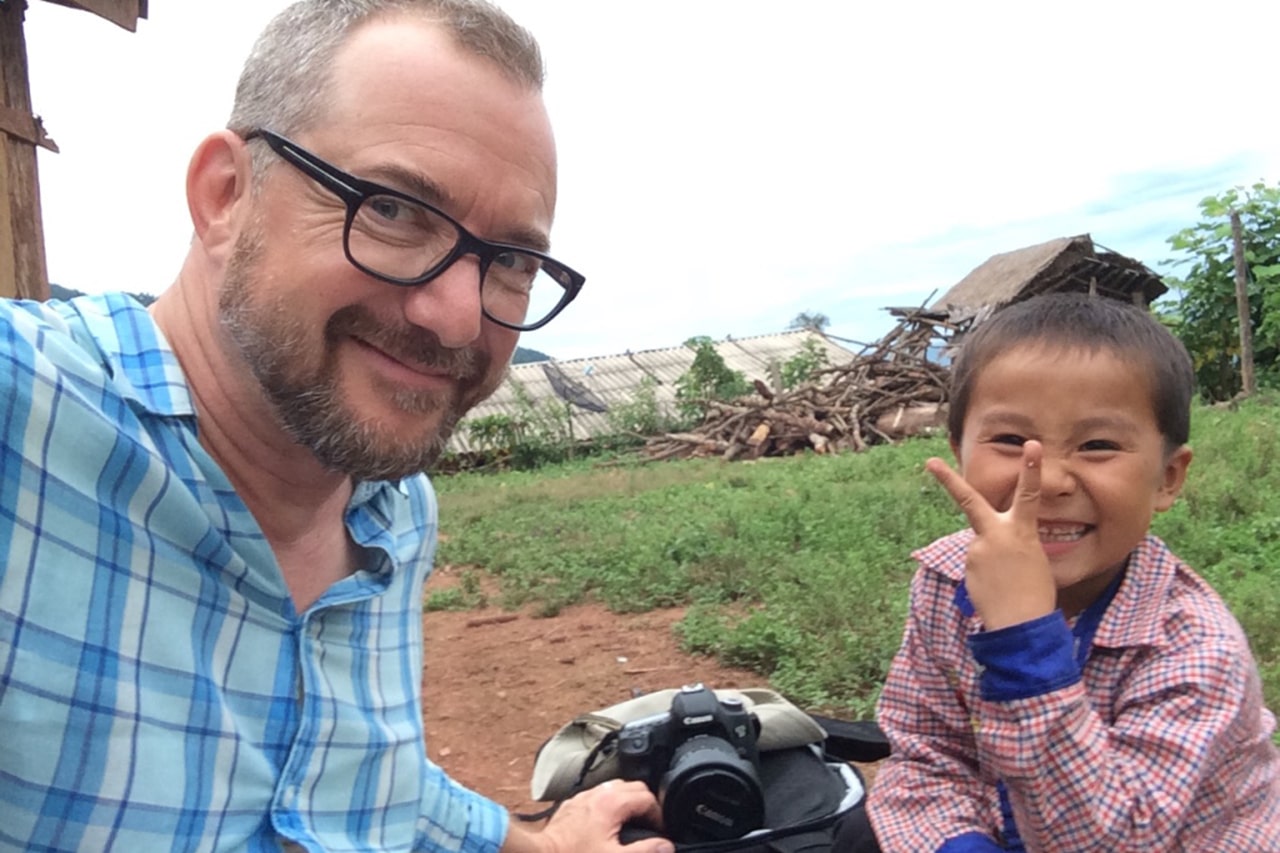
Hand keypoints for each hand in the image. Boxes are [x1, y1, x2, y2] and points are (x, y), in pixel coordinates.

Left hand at [502, 780, 671, 852]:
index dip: (660, 816)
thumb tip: (666, 845)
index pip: (648, 798)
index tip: (661, 832)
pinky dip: (610, 805)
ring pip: (616, 788)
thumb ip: (644, 851)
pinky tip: (608, 823)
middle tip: (651, 826)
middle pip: (634, 787)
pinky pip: (598, 796)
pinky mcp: (573, 805)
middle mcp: (599, 793)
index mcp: (613, 803)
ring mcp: (584, 797)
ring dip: (629, 802)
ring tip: (633, 823)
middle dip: (647, 805)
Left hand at [925, 442, 1055, 629]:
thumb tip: (993, 543)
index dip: (1031, 468)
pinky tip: (995, 589)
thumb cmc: (1037, 594)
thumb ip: (1013, 543)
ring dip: (991, 561)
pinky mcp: (966, 567)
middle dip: (948, 480)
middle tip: (930, 462)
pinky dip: (985, 575)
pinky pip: (976, 565)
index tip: (1031, 444)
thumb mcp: (1034, 560)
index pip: (1028, 494)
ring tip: (1006, 583)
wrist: (1021, 626)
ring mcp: (976, 551)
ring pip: (980, 546)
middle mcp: (995, 536)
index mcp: (1022, 532)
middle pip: (969, 500)